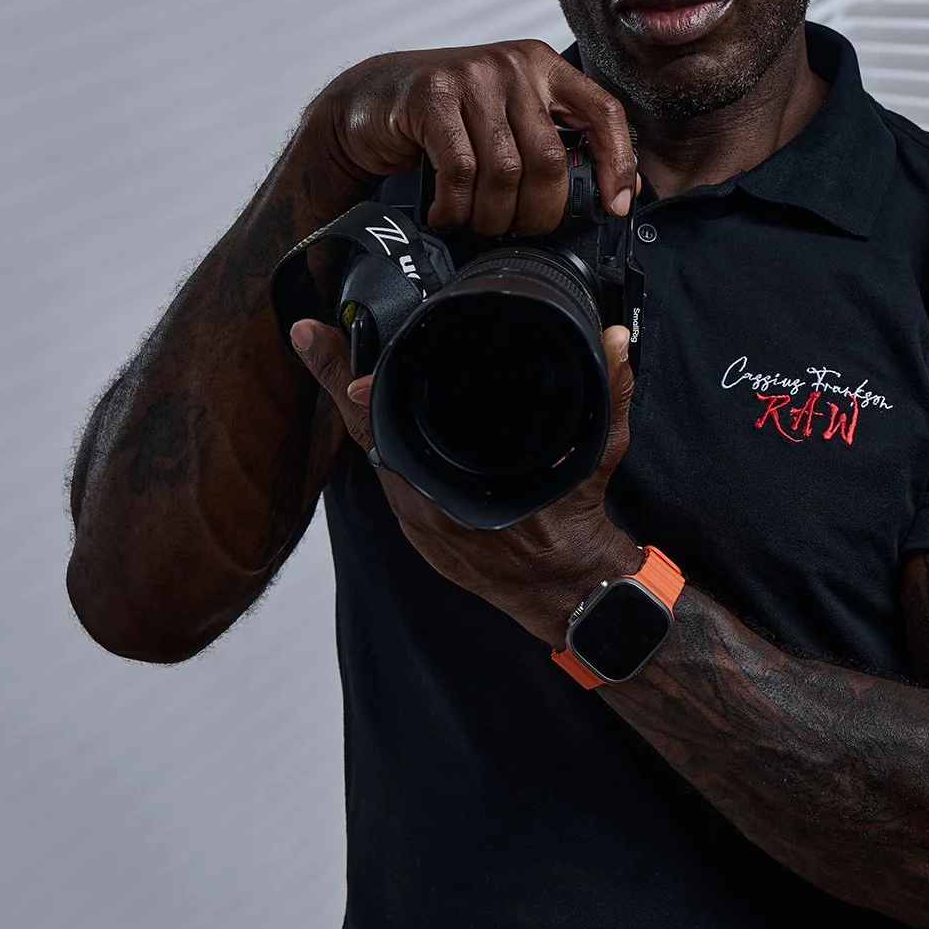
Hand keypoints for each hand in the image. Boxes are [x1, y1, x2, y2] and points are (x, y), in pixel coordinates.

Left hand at [288, 315, 643, 646]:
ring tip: (345, 367)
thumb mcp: (598, 452)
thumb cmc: (576, 525)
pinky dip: (387, 447)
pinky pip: (392, 479)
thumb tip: (615, 342)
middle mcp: (423, 503)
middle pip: (364, 430)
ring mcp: (417, 521)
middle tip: (314, 337)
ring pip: (375, 454)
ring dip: (364, 415)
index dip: (342, 377)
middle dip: (340, 383)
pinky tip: (387, 420)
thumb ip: (608, 391)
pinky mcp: (421, 533)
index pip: (378, 415)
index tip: (313, 337)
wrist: (571, 591)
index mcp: (451, 480)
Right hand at [306, 39, 638, 235]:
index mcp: (544, 67)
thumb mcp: (507, 120)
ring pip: (505, 172)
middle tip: (518, 229)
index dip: (618, 164)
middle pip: (551, 159)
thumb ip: (552, 144)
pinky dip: (455, 207)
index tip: (615, 205)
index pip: (604, 112)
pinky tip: (446, 213)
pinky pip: (461, 171)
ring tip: (476, 223)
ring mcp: (473, 75)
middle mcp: (514, 64)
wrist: (370, 101)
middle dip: (538, 212)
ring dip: (491, 215)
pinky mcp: (432, 95)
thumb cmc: (446, 119)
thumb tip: (614, 193)